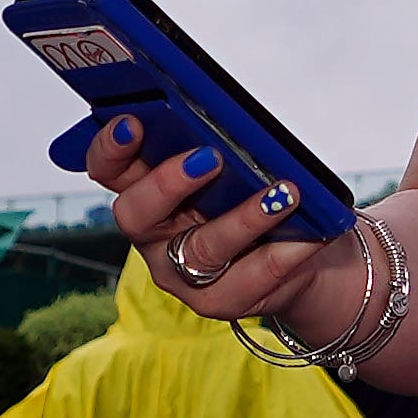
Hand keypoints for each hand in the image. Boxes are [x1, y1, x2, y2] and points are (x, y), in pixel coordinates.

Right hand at [90, 114, 351, 337]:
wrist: (300, 249)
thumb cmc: (254, 190)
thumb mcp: (232, 161)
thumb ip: (216, 141)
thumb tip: (229, 116)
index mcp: (143, 188)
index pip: (108, 168)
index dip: (110, 148)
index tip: (132, 122)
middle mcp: (153, 234)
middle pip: (136, 213)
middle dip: (168, 183)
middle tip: (210, 158)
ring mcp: (180, 272)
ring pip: (203, 247)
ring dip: (244, 218)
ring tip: (284, 193)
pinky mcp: (219, 301)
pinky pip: (249, 279)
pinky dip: (284, 253)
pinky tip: (309, 234)